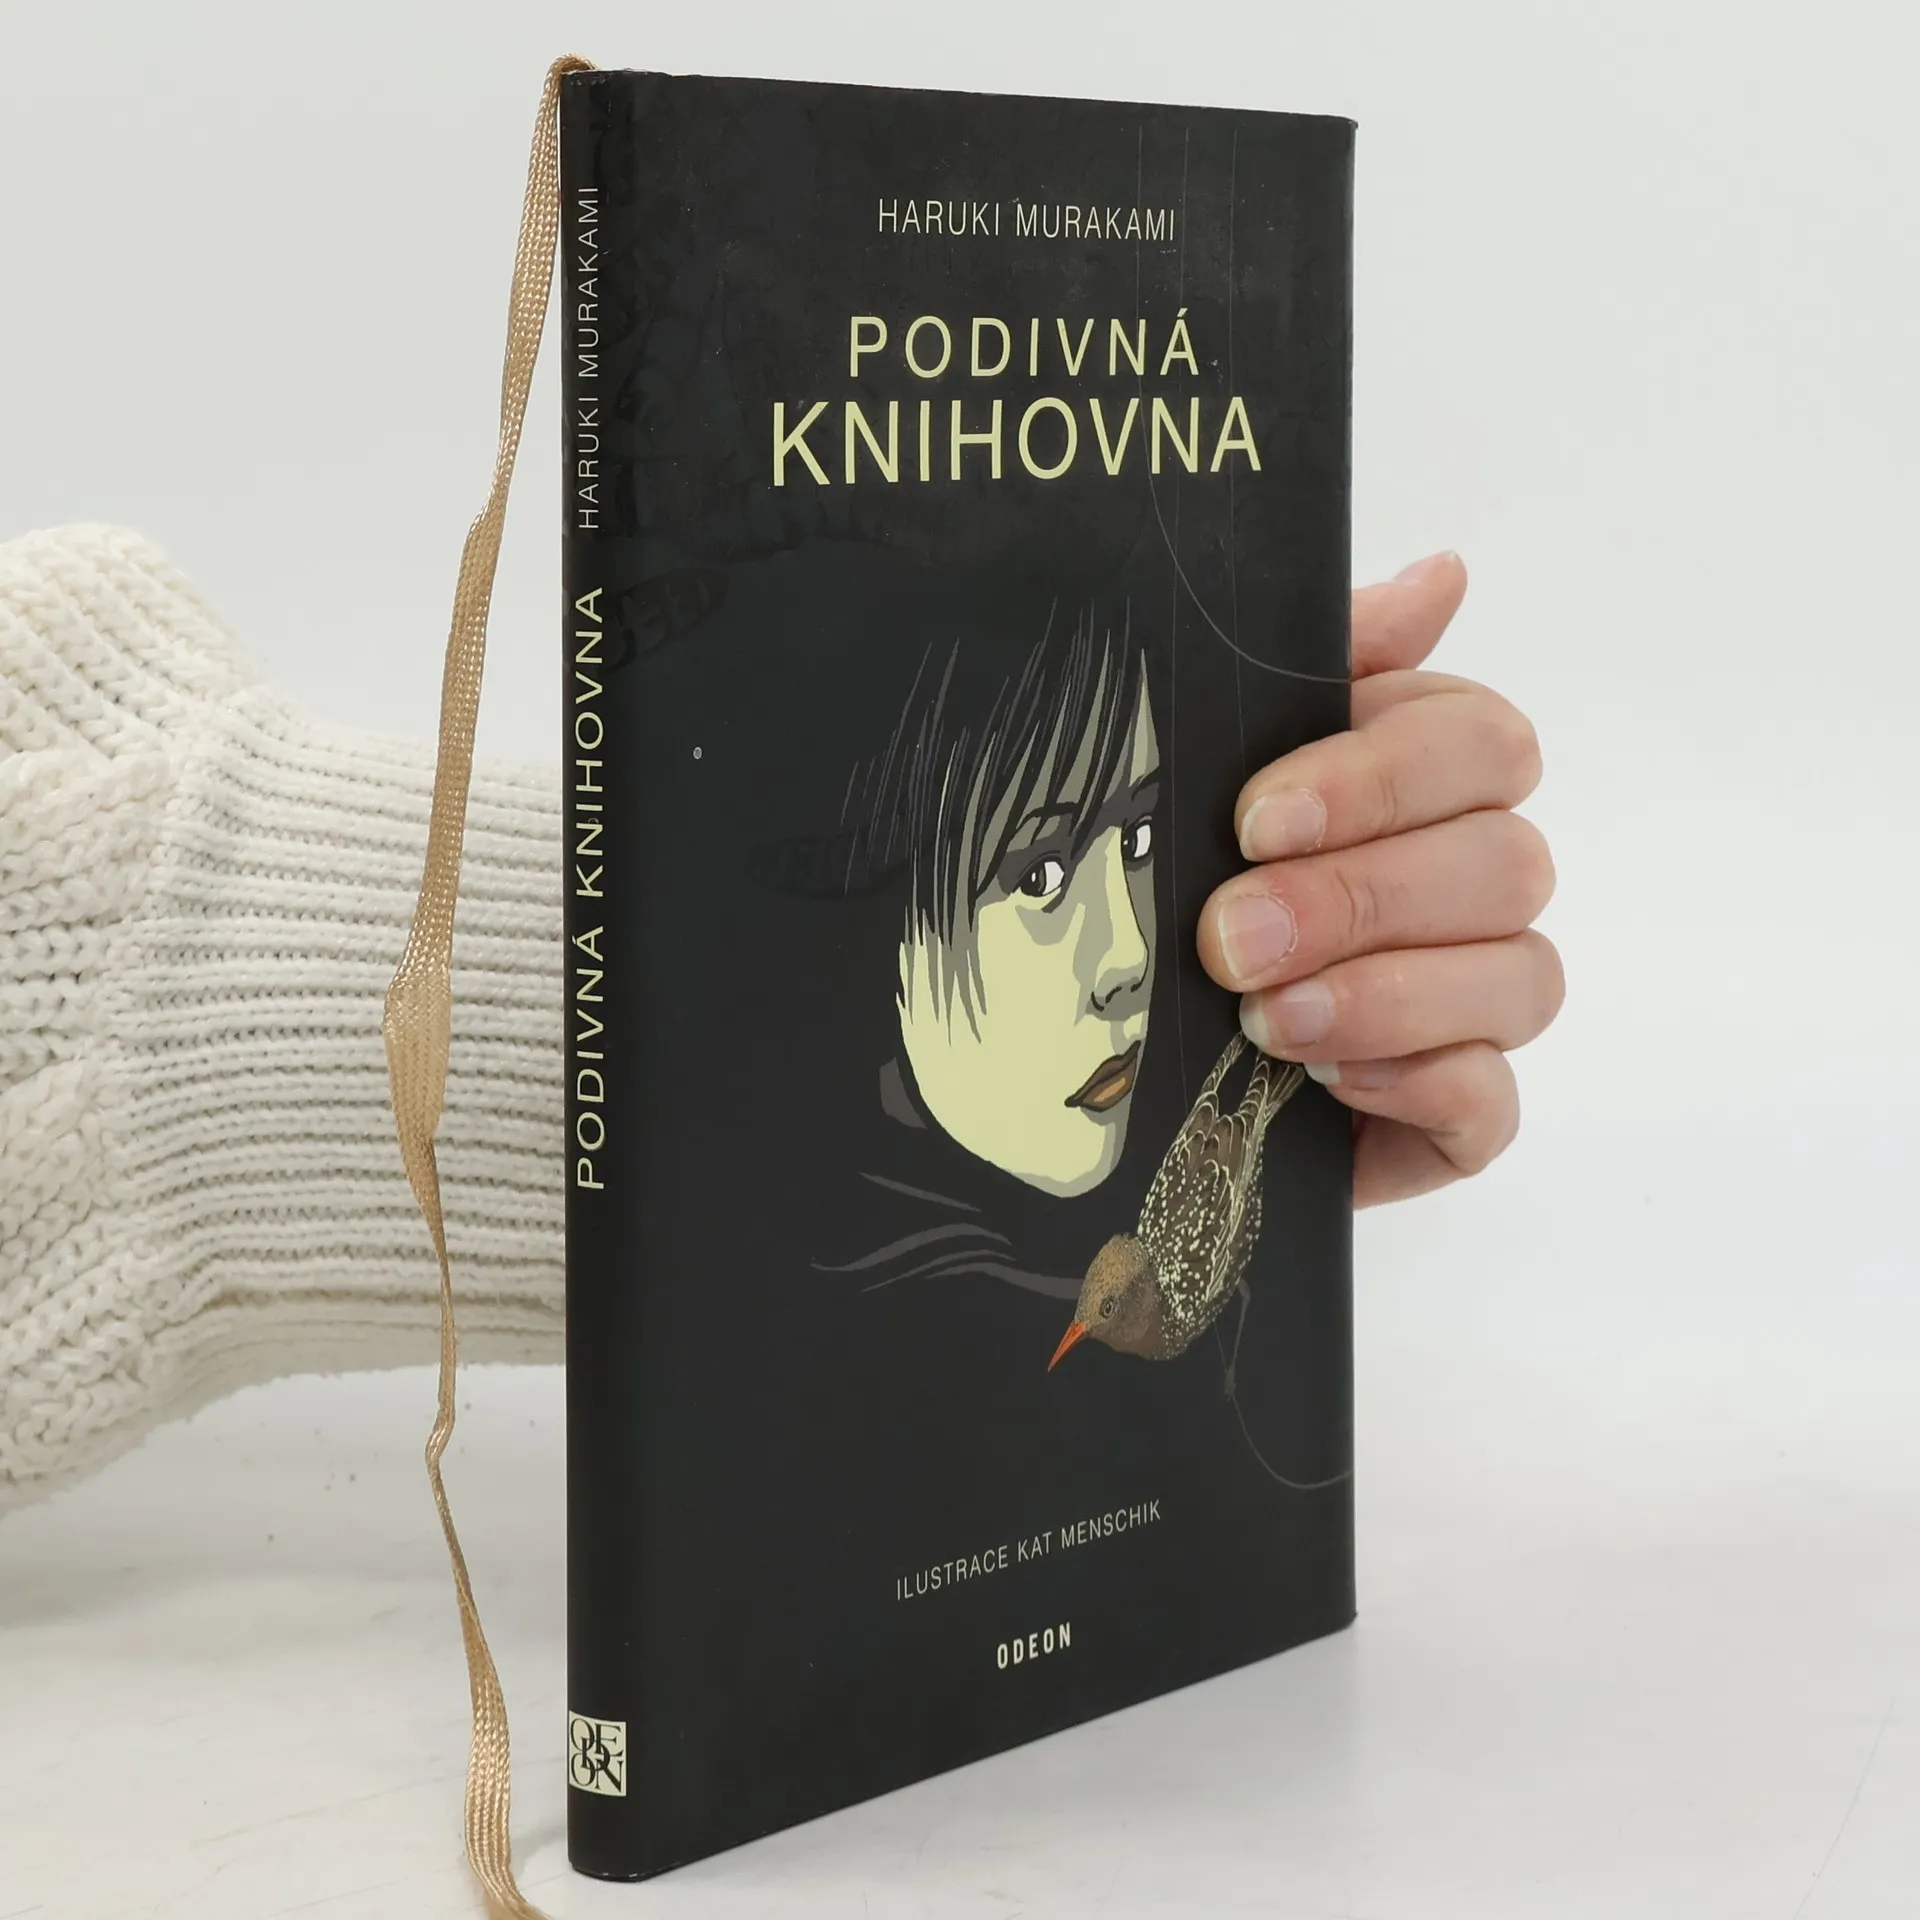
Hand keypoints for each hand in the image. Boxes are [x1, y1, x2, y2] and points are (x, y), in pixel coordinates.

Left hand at [1195, 552, 1560, 1205]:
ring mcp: (1475, 1003)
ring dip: (1386, 995)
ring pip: (1521, 979)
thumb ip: (1320, 667)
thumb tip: (1442, 575)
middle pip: (1507, 864)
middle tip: (1230, 936)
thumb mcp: (1207, 761)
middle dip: (1359, 899)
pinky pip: (1495, 1103)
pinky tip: (1330, 1083)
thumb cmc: (1165, 885)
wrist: (1095, 1053)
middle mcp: (1470, 884)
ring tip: (1265, 1020)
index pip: (1481, 744)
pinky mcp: (1456, 1115)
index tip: (1257, 819)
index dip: (1382, 778)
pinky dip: (1422, 1086)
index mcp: (1422, 782)